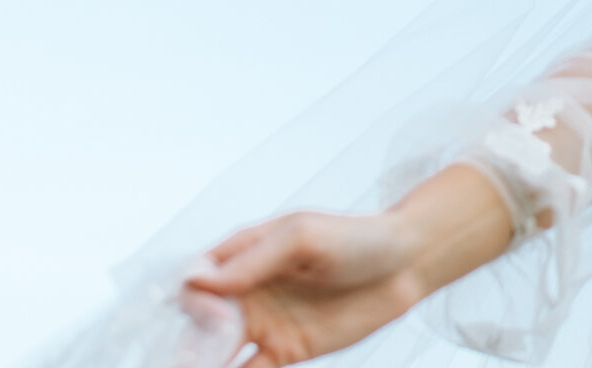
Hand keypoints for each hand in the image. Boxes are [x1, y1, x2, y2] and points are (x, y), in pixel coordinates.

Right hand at [184, 209, 422, 367]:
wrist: (406, 265)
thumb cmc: (356, 238)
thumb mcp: (305, 236)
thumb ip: (256, 258)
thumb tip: (203, 281)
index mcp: (244, 254)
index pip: (196, 280)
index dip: (192, 300)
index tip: (213, 317)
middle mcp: (246, 290)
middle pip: (198, 322)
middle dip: (186, 344)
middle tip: (192, 362)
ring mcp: (263, 323)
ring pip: (215, 353)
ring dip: (201, 365)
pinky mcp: (284, 352)